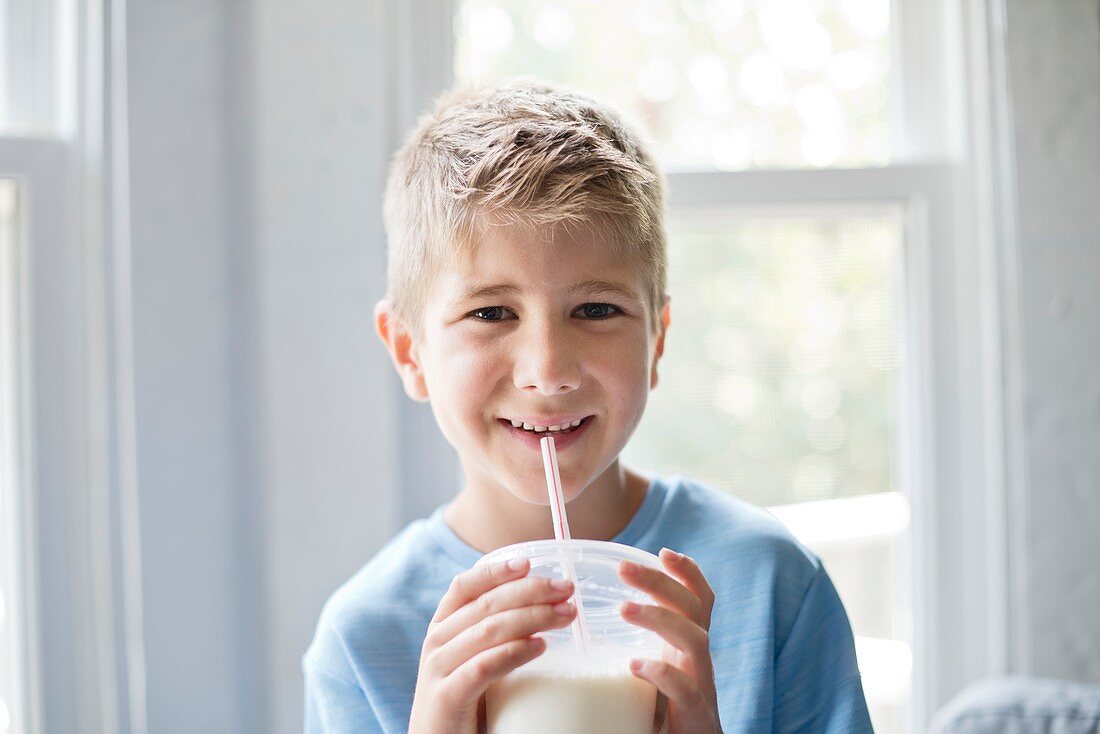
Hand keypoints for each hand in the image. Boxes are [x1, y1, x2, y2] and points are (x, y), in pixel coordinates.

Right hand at [408, 558, 577, 733]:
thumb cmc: (464, 702)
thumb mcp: (475, 659)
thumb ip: (495, 634)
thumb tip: (545, 606)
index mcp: (442, 627)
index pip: (465, 586)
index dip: (496, 571)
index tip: (528, 563)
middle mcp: (436, 642)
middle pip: (486, 604)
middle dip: (530, 591)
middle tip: (567, 590)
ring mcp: (438, 669)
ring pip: (489, 630)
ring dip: (533, 617)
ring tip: (566, 615)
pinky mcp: (446, 697)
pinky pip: (484, 667)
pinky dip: (515, 652)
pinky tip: (541, 647)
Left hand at [619, 548, 721, 733]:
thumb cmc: (664, 708)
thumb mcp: (654, 667)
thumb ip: (636, 643)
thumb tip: (583, 615)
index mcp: (688, 644)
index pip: (699, 599)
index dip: (688, 572)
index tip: (663, 551)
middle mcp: (699, 658)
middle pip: (692, 607)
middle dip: (660, 582)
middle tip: (623, 568)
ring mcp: (701, 684)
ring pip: (693, 639)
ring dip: (659, 618)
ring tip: (624, 608)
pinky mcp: (695, 714)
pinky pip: (685, 688)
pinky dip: (662, 673)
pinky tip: (635, 665)